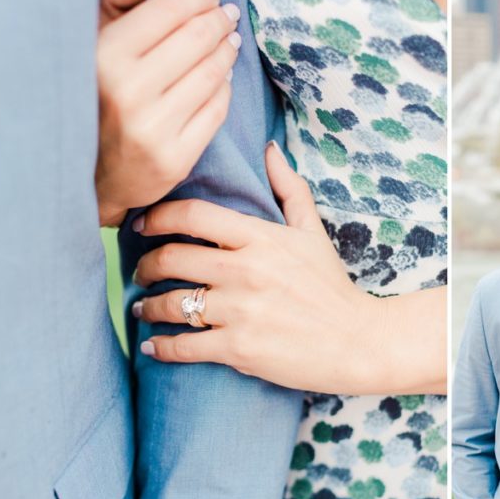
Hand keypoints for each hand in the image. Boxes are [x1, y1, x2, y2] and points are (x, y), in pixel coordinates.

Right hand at [95, 0, 241, 225]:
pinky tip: (223, 75)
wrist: (92, 174)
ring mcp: (155, 129)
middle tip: (228, 14)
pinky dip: (226, 88)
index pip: (168, 12)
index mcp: (105, 57)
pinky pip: (217, 110)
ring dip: (227, 51)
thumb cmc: (96, 96)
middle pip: (197, 40)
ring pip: (211, 75)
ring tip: (230, 39)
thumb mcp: (96, 41)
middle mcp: (129, 92)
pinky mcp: (176, 159)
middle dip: (219, 21)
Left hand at [132, 142, 415, 393]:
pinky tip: (152, 344)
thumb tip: (270, 149)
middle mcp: (246, 270)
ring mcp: (240, 311)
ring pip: (171, 304)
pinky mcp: (238, 348)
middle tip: (141, 271)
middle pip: (171, 258)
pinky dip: (160, 346)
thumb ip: (289, 189)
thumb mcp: (314, 233)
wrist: (358, 342)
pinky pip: (183, 345)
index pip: (192, 215)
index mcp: (261, 238)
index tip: (143, 225)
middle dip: (145, 265)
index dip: (157, 217)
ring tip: (143, 308)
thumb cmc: (333, 287)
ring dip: (148, 306)